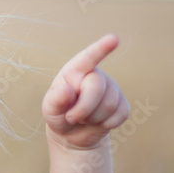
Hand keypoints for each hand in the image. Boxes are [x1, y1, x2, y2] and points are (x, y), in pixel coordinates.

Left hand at [42, 34, 128, 149]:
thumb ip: (55, 100)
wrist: (72, 133)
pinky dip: (106, 124)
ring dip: (93, 119)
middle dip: (84, 108)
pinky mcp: (122, 104)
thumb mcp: (50, 110)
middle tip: (71, 118)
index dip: (101, 49)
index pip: (88, 58)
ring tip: (83, 118)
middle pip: (97, 88)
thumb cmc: (59, 115)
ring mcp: (111, 88)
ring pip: (109, 105)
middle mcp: (95, 75)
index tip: (114, 39)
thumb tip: (66, 91)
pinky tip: (97, 122)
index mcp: (75, 71)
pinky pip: (121, 114)